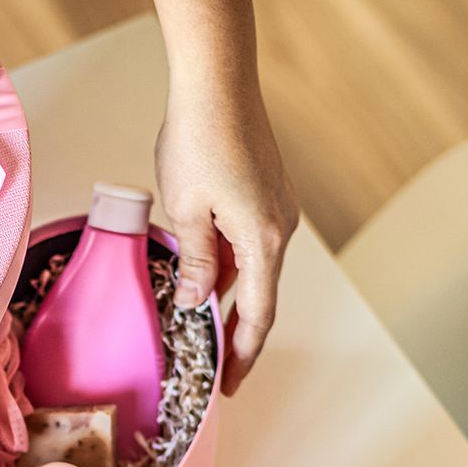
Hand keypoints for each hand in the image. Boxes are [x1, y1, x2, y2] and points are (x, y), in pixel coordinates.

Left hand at [155, 84, 297, 395]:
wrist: (218, 81)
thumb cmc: (199, 138)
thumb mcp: (186, 210)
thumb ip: (194, 262)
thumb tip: (196, 303)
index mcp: (263, 242)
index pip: (256, 315)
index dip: (242, 355)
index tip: (229, 385)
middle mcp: (281, 229)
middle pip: (258, 295)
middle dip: (234, 332)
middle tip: (213, 367)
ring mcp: (278, 209)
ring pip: (252, 268)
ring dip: (227, 295)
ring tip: (197, 323)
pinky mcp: (269, 193)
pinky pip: (250, 243)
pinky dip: (229, 265)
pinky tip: (201, 273)